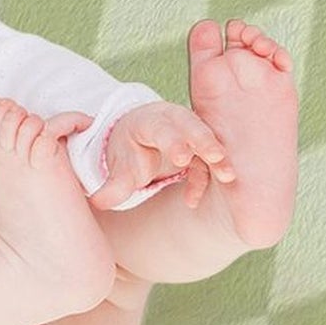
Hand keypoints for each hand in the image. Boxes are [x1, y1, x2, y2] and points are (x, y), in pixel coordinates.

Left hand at [89, 101, 234, 211]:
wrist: (138, 138)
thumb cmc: (129, 150)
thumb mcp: (119, 166)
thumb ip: (112, 186)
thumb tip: (97, 202)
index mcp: (148, 121)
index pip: (162, 128)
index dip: (173, 140)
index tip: (182, 158)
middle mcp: (173, 121)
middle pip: (191, 126)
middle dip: (204, 141)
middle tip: (216, 157)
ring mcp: (190, 131)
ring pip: (207, 140)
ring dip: (218, 158)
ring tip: (228, 176)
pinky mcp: (201, 146)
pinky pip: (207, 161)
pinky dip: (205, 178)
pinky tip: (191, 201)